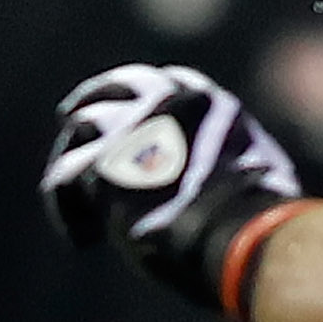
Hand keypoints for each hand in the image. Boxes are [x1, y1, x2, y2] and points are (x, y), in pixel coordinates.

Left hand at [42, 62, 302, 312]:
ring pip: (82, 128)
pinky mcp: (104, 167)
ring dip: (72, 165)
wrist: (241, 237)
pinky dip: (64, 210)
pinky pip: (62, 178)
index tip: (127, 114)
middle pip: (115, 88)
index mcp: (209, 105)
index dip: (138, 99)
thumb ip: (236, 163)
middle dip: (90, 101)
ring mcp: (133, 130)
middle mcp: (168, 103)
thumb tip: (240, 182)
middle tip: (69, 116)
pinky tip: (83, 238)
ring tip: (81, 213)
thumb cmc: (258, 224)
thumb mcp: (260, 177)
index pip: (164, 83)